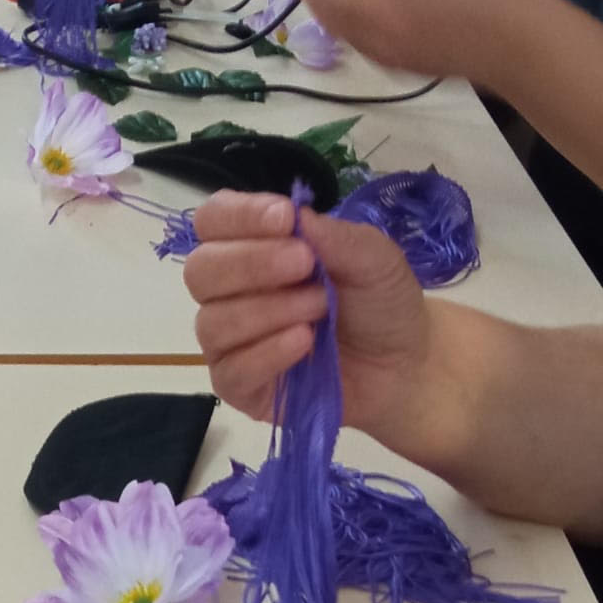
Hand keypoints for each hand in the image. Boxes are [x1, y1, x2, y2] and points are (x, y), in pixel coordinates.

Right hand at [183, 191, 430, 431]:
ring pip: (212, 322)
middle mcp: (229, 293)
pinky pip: (230, 370)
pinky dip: (267, 353)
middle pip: (200, 271)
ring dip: (270, 310)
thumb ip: (335, 236)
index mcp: (252, 248)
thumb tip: (295, 215)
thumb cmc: (379, 303)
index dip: (239, 216)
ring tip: (321, 308)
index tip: (284, 218)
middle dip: (251, 263)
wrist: (403, 365)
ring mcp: (229, 343)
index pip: (213, 221)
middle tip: (305, 265)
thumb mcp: (373, 257)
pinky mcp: (239, 387)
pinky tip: (304, 343)